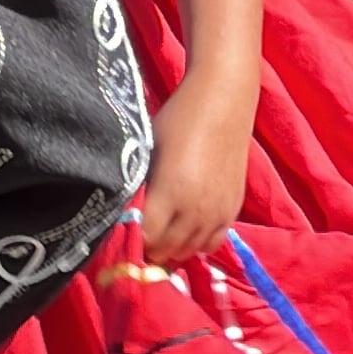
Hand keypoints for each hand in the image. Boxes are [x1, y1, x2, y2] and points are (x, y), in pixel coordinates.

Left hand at [139, 76, 253, 262]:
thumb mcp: (150, 151)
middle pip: (168, 250)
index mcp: (171, 193)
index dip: (131, 241)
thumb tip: (126, 214)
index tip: (119, 238)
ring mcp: (218, 212)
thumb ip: (141, 186)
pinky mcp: (233, 208)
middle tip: (135, 243)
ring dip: (172, 250)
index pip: (146, 238)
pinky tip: (184, 233)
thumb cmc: (178, 119)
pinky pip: (213, 243)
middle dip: (149, 250)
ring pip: (190, 251)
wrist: (223, 101)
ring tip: (158, 240)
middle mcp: (197, 210)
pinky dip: (197, 244)